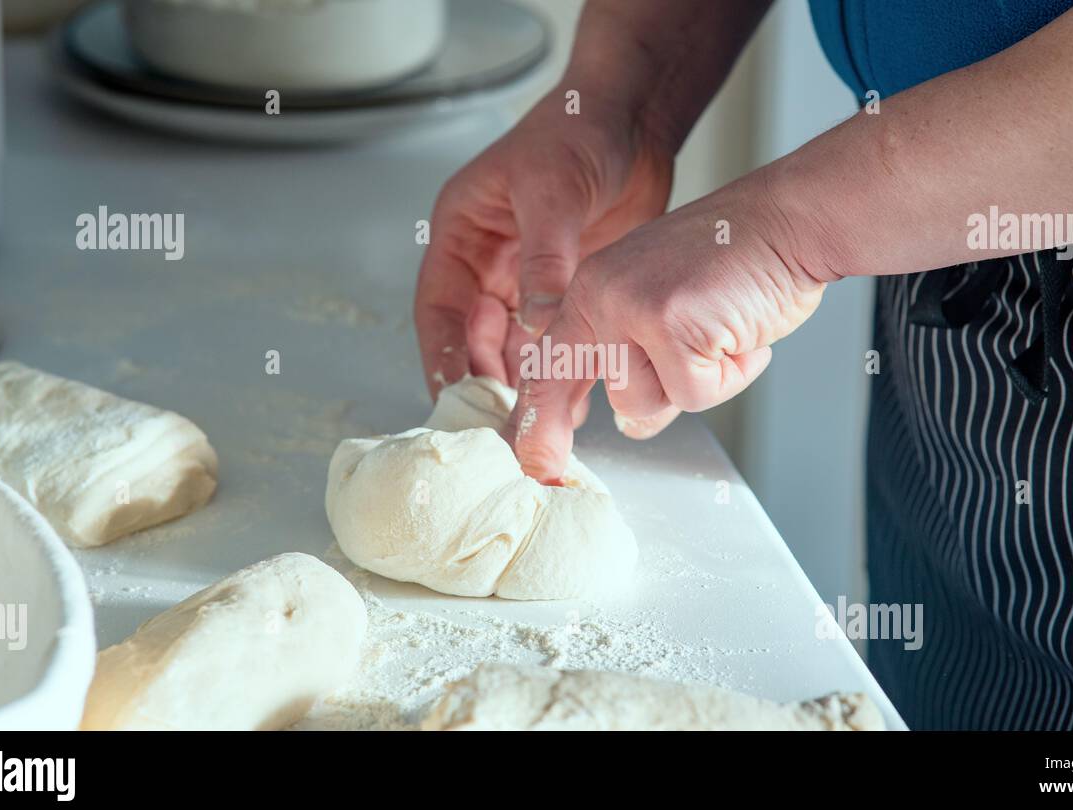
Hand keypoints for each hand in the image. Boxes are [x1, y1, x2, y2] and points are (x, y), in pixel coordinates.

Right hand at [413, 87, 674, 407]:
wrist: (634, 120)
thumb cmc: (578, 130)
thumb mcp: (553, 192)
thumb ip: (545, 260)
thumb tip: (538, 323)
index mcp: (463, 232)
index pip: (439, 308)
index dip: (442, 356)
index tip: (453, 399)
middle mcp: (489, 261)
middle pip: (472, 337)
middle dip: (482, 382)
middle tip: (499, 427)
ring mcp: (527, 278)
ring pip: (512, 345)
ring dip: (521, 384)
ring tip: (532, 426)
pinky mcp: (565, 288)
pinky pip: (553, 340)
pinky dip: (558, 370)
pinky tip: (571, 401)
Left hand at [502, 168, 829, 482]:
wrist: (787, 222)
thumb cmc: (738, 263)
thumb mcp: (666, 304)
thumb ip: (638, 357)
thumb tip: (629, 421)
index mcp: (593, 288)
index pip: (549, 362)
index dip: (535, 417)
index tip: (528, 459)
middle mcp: (601, 295)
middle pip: (575, 390)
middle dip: (562, 434)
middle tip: (549, 468)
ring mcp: (630, 308)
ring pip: (641, 404)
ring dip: (694, 387)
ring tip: (719, 340)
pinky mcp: (669, 325)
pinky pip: (694, 394)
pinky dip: (729, 377)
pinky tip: (742, 336)